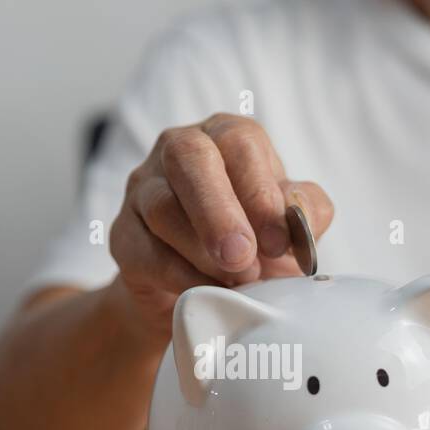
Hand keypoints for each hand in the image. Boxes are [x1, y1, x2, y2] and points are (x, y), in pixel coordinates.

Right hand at [108, 113, 334, 339]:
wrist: (202, 293)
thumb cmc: (253, 247)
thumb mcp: (289, 228)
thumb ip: (306, 214)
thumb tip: (301, 216)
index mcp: (227, 136)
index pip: (240, 142)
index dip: (261, 193)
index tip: (278, 244)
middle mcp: (179, 149)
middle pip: (189, 157)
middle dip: (219, 211)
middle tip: (243, 257)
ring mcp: (143, 189)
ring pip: (162, 207)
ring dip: (202, 250)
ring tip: (235, 280)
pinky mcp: (123, 234)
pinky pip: (145, 251)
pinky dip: (180, 275)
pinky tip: (207, 291)